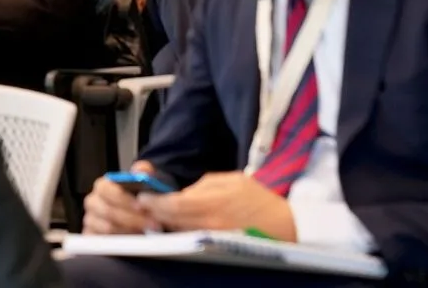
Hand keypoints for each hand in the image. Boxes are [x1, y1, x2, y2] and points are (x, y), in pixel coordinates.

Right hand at [84, 160, 163, 235]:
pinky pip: (103, 243)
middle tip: (151, 224)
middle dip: (132, 219)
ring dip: (129, 231)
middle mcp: (94, 203)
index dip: (124, 199)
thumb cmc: (140, 199)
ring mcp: (92, 221)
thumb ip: (144, 172)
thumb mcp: (146, 182)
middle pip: (107, 211)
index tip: (141, 207)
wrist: (143, 216)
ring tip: (147, 232)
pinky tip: (135, 242)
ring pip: (107, 228)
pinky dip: (120, 244)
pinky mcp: (93, 238)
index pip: (106, 190)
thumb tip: (141, 170)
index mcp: (103, 187)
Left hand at [139, 171, 295, 241]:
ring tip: (156, 215)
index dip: (154, 202)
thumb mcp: (231, 180)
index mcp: (213, 204)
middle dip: (154, 213)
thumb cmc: (259, 199)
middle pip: (171, 221)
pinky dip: (179, 232)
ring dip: (164, 224)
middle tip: (143, 206)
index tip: (142, 197)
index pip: (174, 205)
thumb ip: (203, 185)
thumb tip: (182, 193)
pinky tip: (175, 226)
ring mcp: (212, 239)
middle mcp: (210, 224)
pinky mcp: (216, 248)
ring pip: (178, 232)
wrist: (285, 226)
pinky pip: (190, 240)